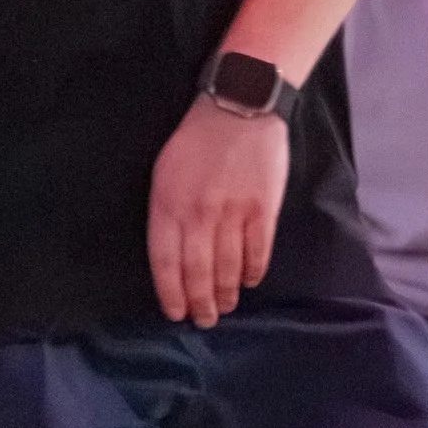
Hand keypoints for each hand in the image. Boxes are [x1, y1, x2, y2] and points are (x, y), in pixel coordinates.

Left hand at [147, 96, 290, 326]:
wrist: (239, 107)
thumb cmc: (196, 142)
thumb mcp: (164, 174)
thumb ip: (166, 214)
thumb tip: (172, 257)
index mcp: (168, 205)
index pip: (165, 263)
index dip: (171, 294)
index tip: (175, 313)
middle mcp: (199, 214)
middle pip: (197, 273)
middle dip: (200, 304)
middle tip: (204, 320)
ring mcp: (233, 213)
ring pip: (228, 268)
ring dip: (226, 294)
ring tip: (225, 307)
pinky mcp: (263, 209)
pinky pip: (257, 253)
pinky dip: (252, 273)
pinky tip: (247, 282)